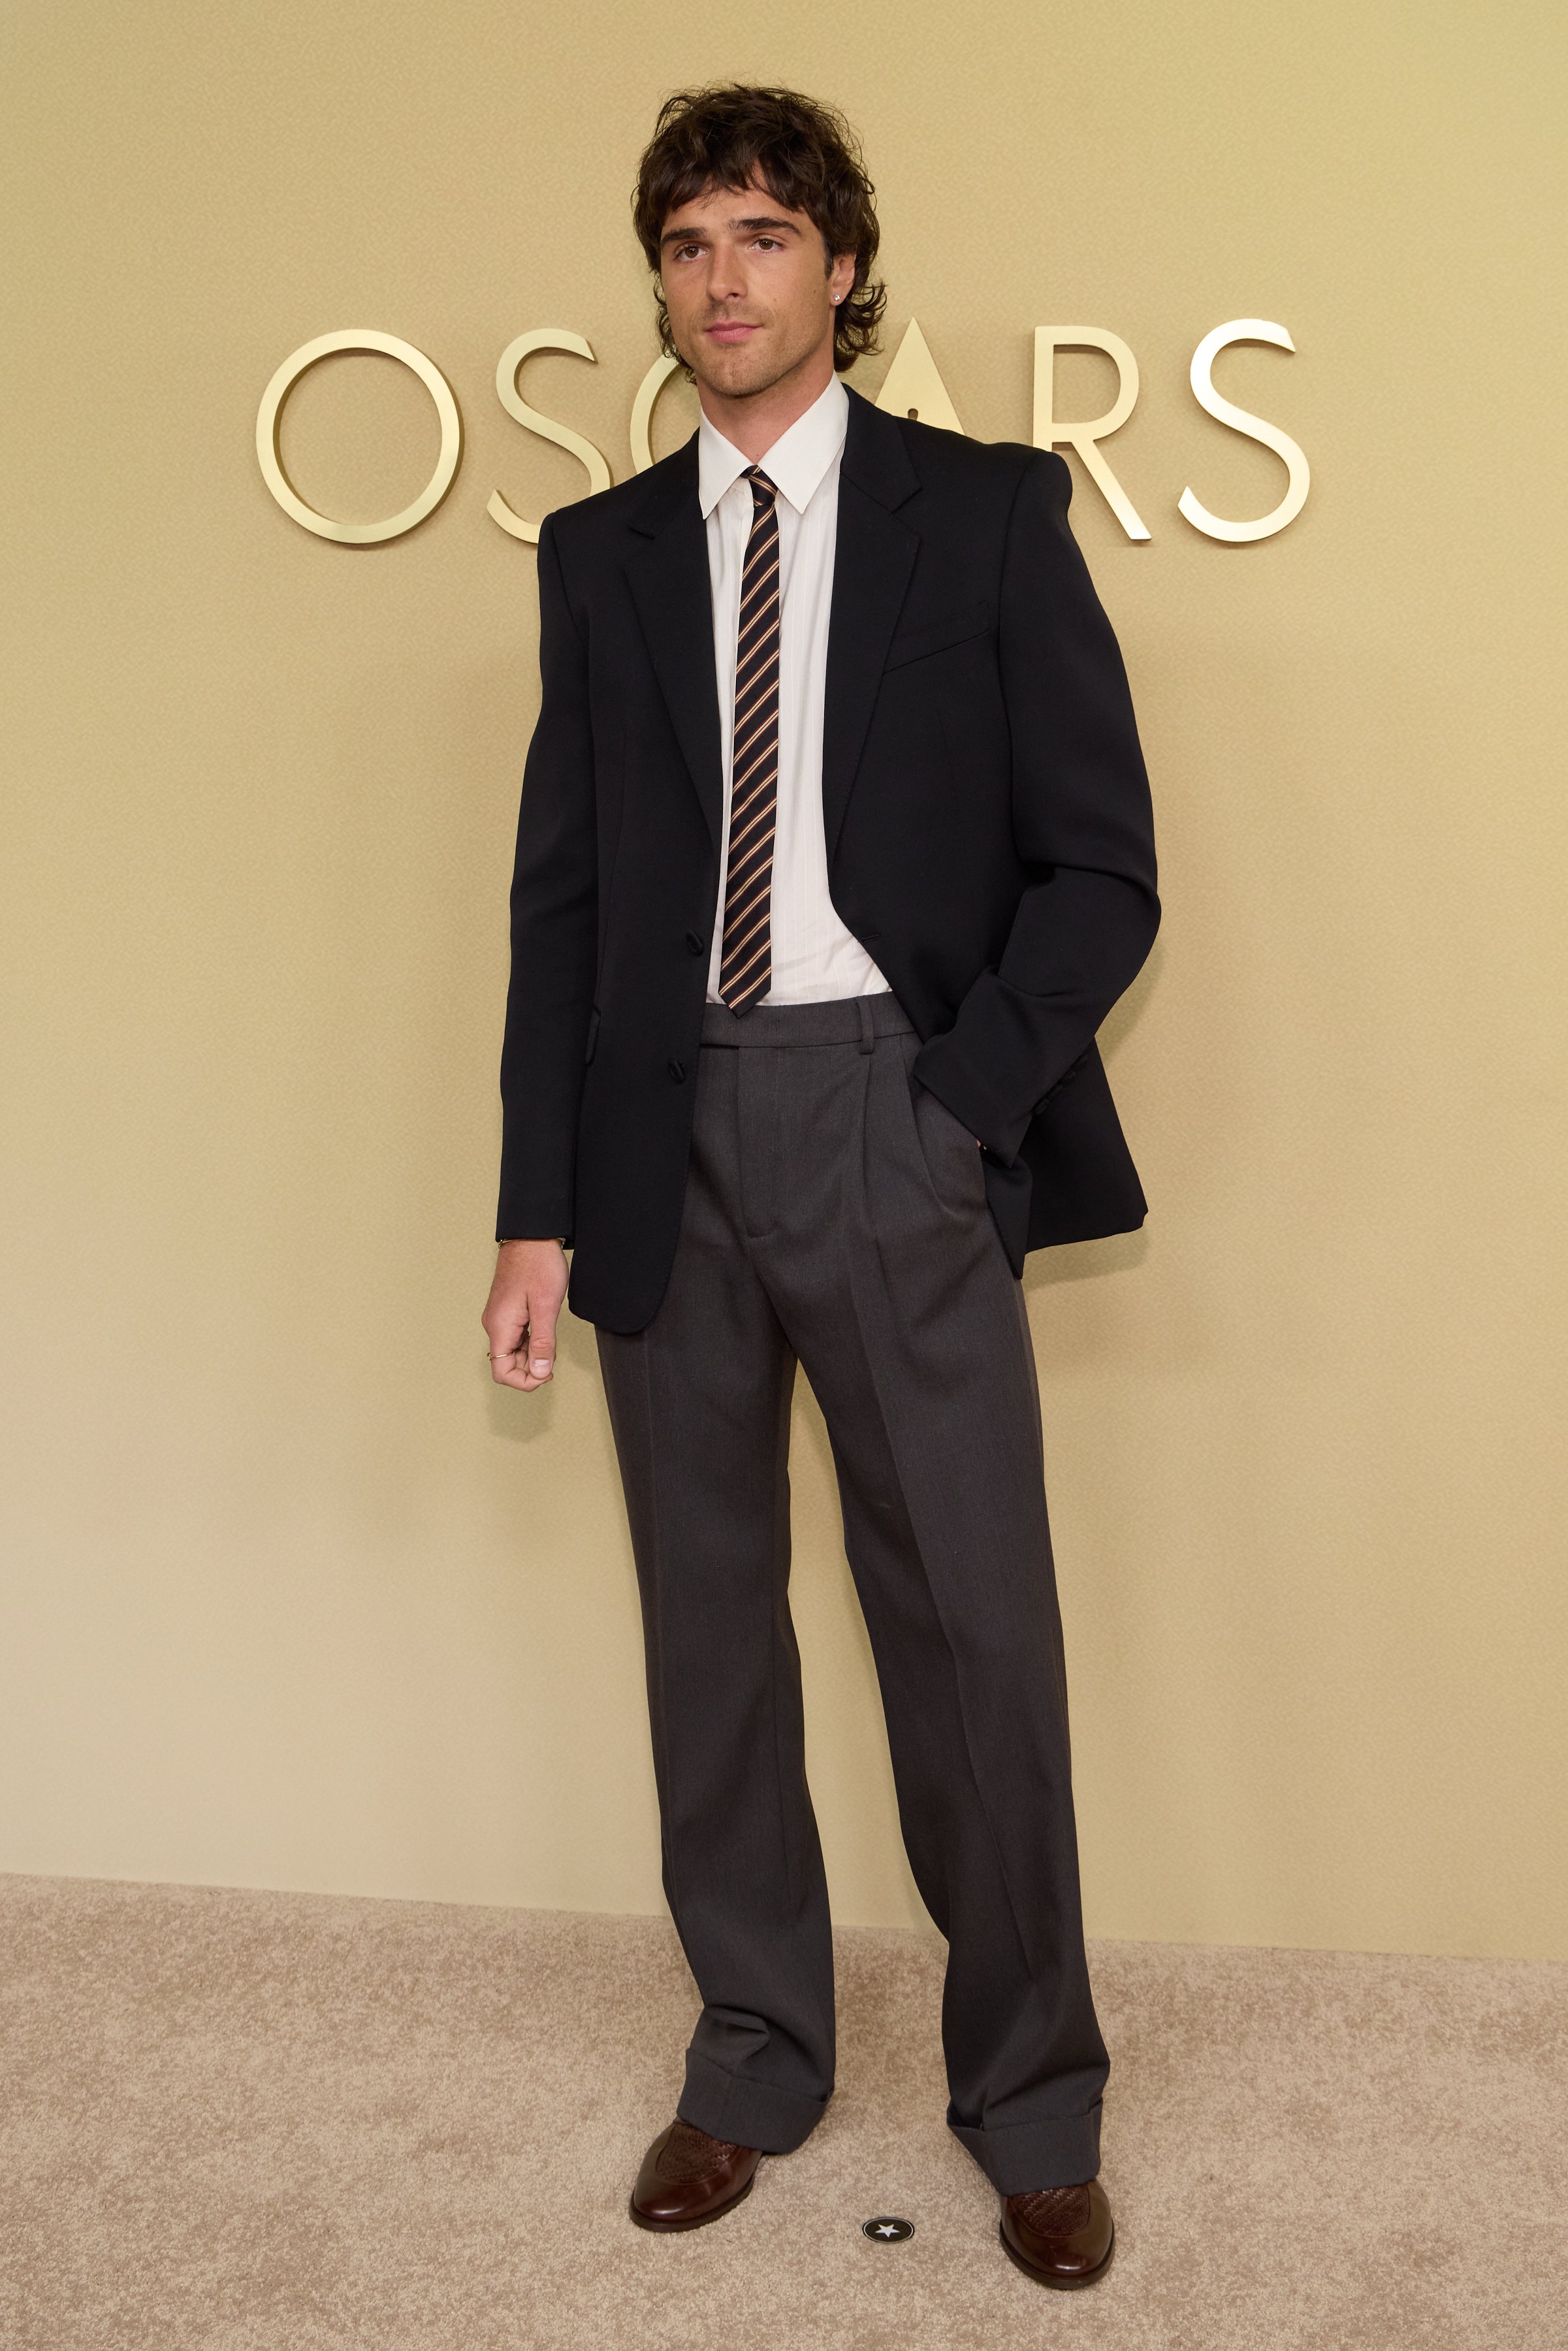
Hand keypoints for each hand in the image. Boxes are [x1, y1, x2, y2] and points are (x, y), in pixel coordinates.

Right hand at [483, 1239, 567, 1390]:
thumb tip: (541, 1372)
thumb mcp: (546, 1307)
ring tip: (551, 1339)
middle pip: (506, 1364)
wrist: (532, 1236)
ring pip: (512, 1351)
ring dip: (532, 1354)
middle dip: (531, 1368)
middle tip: (554, 1355)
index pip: (502, 1372)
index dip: (526, 1381)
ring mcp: (499, 1318)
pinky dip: (530, 1342)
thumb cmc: (539, 1265)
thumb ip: (543, 1343)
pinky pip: (515, 1337)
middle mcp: (494, 1325)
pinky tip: (545, 1330)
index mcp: (500, 1327)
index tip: (548, 1373)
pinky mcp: (506, 1312)